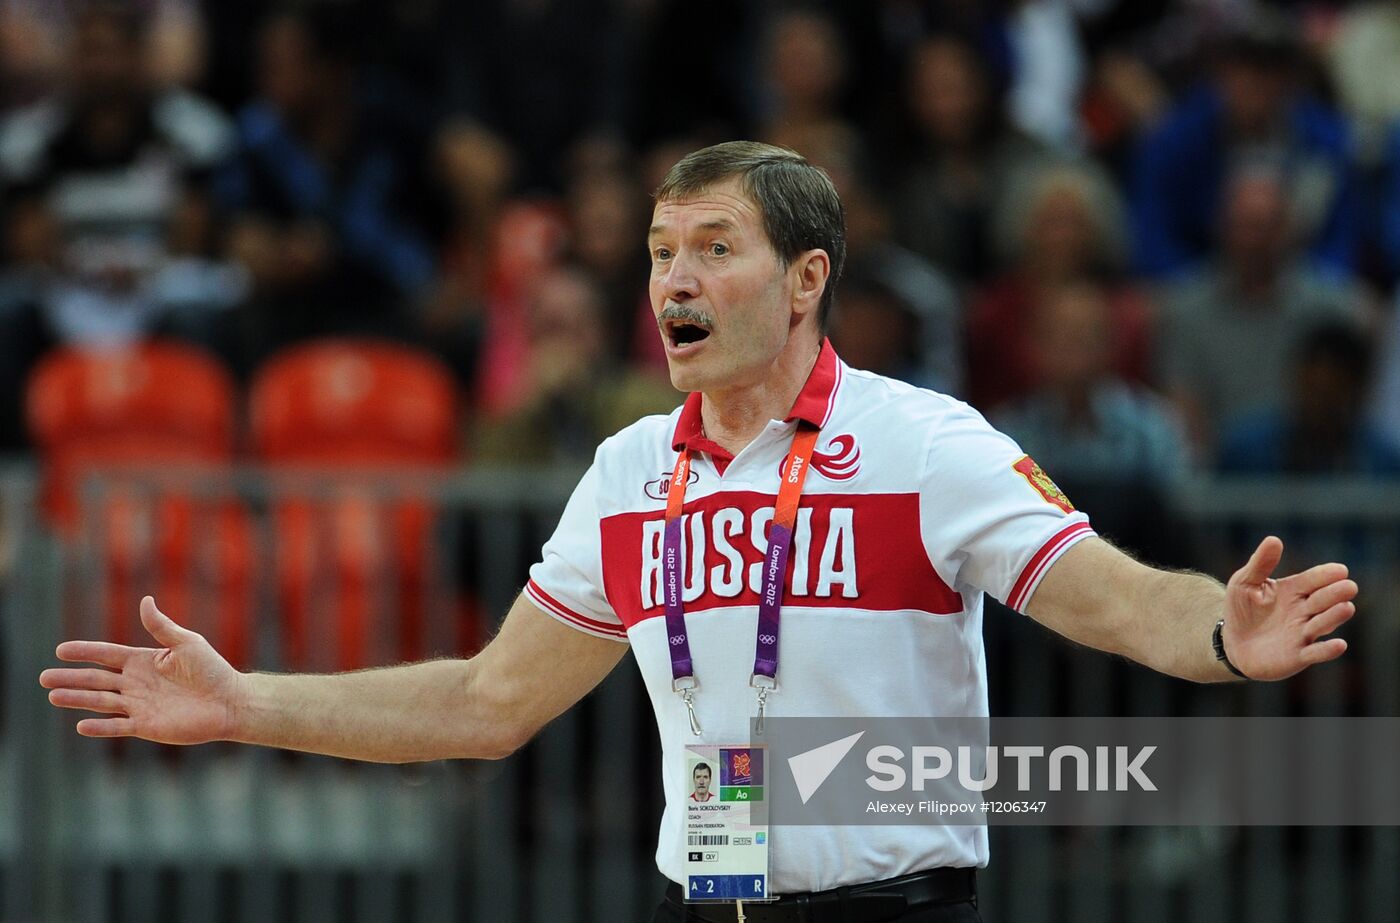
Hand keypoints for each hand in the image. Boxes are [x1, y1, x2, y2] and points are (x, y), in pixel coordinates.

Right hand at [39, 597, 247, 743]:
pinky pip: (118, 727)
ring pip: (101, 702)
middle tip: (44, 677)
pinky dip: (100, 727)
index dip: (85, 652)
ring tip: (54, 696)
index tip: (61, 650)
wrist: (230, 702)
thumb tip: (145, 600)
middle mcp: (136, 683)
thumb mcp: (187, 643)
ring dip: (78, 699)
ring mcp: (138, 705)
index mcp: (143, 661)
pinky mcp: (146, 726)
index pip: (107, 655)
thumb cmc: (212, 670)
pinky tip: (81, 725)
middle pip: (97, 680)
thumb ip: (162, 626)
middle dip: (71, 678)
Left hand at [1222, 536, 1357, 680]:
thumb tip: (1274, 539)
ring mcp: (1303, 633)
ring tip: (1346, 607)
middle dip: (1336, 593)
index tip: (1340, 570)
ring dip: (1335, 617)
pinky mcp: (1298, 656)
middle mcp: (1304, 611)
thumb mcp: (1245, 583)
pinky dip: (1328, 650)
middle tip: (1348, 587)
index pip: (1313, 580)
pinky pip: (1316, 653)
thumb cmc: (1242, 609)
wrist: (1232, 643)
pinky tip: (1339, 645)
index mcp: (1294, 590)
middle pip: (1323, 600)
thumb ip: (1260, 564)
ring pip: (1323, 624)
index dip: (1326, 575)